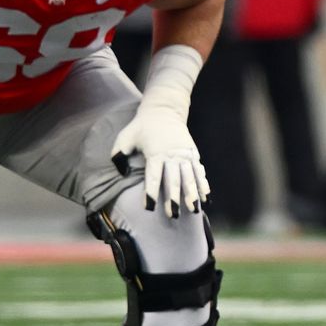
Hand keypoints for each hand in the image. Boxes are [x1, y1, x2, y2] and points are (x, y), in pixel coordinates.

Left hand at [112, 102, 208, 217]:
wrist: (164, 111)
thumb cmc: (142, 126)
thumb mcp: (126, 136)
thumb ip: (118, 153)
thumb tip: (121, 171)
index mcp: (156, 153)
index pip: (153, 176)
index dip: (151, 192)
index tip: (150, 207)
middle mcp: (172, 155)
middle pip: (174, 180)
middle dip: (174, 198)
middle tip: (173, 214)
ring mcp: (185, 155)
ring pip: (190, 178)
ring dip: (192, 195)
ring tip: (194, 210)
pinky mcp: (192, 154)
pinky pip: (199, 172)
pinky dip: (203, 185)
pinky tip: (206, 198)